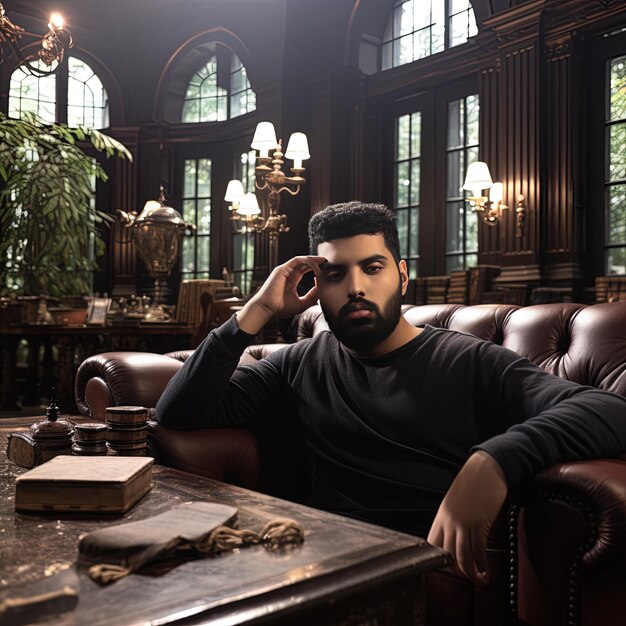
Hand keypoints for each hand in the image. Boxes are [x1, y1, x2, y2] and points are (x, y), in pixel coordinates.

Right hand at [236, 255, 325, 334]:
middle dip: (317, 261)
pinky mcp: (282, 269)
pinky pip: (297, 260)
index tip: (326, 272)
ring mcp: (284, 270)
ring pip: (302, 260)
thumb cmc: (280, 308)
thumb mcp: (302, 303)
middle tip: (328, 262)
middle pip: (304, 263)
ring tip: (323, 262)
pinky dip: (307, 261)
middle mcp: (288, 273)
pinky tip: (315, 266)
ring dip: (313, 260)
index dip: (316, 269)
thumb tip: (322, 288)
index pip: (305, 270)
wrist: (267, 309)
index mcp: (291, 280)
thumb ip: (312, 296)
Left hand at [427, 451, 507, 586]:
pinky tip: (486, 570)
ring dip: (470, 574)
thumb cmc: (474, 483)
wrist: (487, 469)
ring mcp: (463, 523)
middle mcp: (449, 520)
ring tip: (479, 581)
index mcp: (441, 515)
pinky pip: (478, 551)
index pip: (432, 544)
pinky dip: (482, 565)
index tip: (449, 570)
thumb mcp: (456, 501)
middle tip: (467, 578)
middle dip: (456, 572)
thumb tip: (457, 538)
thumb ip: (453, 519)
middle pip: (447, 554)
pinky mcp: (478, 523)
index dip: (439, 560)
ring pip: (461, 557)